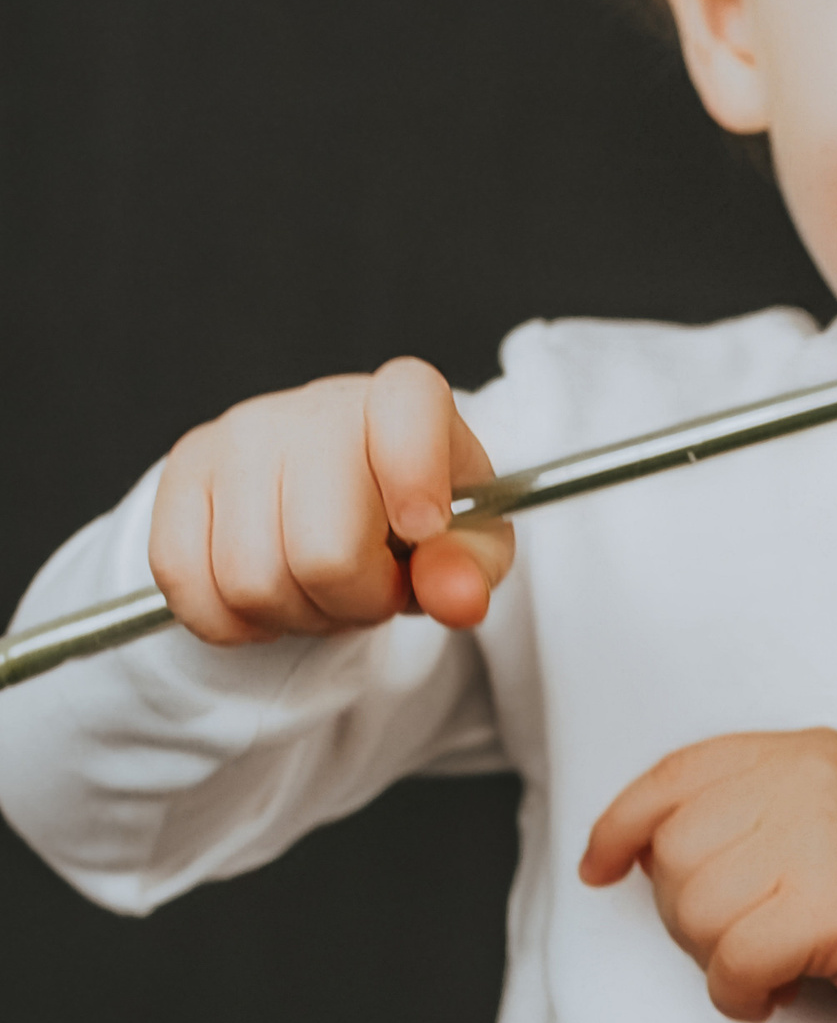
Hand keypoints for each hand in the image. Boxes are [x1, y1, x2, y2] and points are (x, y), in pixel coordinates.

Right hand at [148, 357, 514, 642]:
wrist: (337, 493)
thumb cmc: (411, 516)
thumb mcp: (465, 544)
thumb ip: (468, 568)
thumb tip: (459, 599)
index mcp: (403, 400)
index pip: (407, 411)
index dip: (417, 480)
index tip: (423, 529)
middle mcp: (314, 407)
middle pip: (324, 553)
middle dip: (356, 603)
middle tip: (373, 590)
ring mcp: (237, 435)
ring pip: (250, 581)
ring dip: (295, 617)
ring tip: (323, 590)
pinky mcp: (183, 473)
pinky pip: (185, 581)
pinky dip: (231, 621)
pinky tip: (268, 599)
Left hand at [579, 730, 836, 1022]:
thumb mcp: (835, 807)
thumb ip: (756, 807)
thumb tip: (647, 847)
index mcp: (802, 754)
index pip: (676, 776)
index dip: (622, 825)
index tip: (603, 866)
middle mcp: (807, 785)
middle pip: (675, 854)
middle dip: (688, 913)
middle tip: (745, 937)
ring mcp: (824, 844)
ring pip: (697, 910)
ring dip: (718, 958)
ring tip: (772, 965)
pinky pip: (735, 961)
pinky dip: (740, 994)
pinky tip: (779, 994)